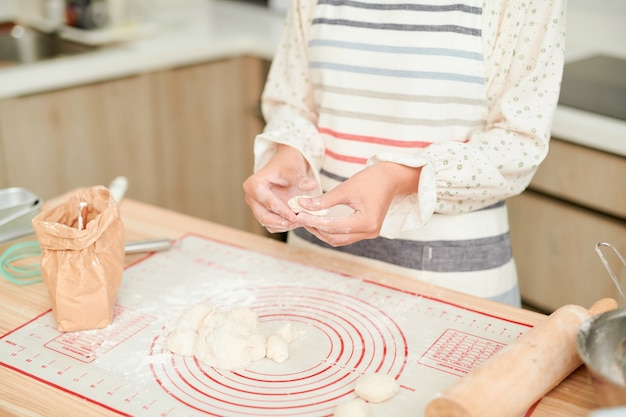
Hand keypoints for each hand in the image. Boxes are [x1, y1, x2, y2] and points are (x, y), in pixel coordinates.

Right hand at [243, 145, 317, 232]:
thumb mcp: (294, 170)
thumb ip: (301, 180)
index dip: (282, 211)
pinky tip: (297, 221)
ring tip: (300, 222)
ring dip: (284, 225)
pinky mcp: (263, 213)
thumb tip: (311, 185)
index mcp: (253, 184)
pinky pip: (272, 225)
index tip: (296, 217)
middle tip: (299, 223)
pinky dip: (284, 226)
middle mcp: (251, 197)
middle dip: (282, 222)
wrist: (287, 165)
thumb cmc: (288, 165)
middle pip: (264, 216)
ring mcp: (256, 206)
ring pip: (268, 223)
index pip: (267, 202)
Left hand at [295, 162, 420, 245]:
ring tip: (307, 219)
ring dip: (322, 232)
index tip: (298, 214)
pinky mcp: (367, 230)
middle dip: (315, 229)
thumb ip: (323, 200)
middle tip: (299, 217)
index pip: (333, 227)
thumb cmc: (371, 180)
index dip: (313, 222)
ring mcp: (369, 233)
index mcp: (365, 222)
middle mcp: (369, 232)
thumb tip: (301, 205)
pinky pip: (345, 236)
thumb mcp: (345, 189)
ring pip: (339, 240)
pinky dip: (331, 230)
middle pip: (335, 238)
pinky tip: (320, 221)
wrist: (392, 178)